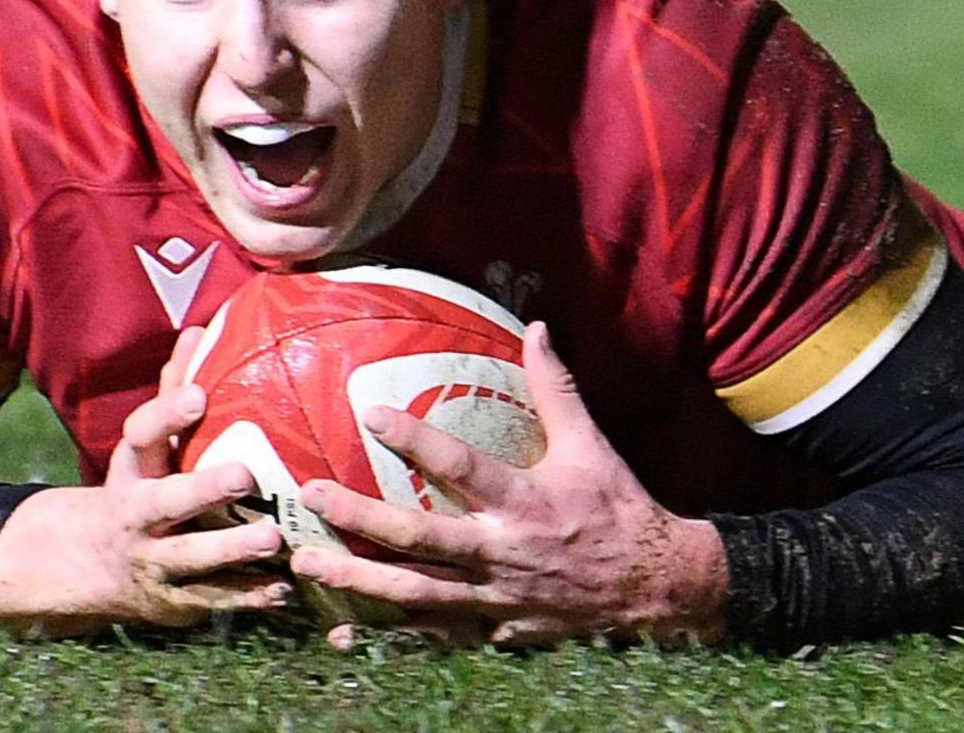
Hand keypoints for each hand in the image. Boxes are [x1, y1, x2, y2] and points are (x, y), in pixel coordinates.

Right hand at [0, 327, 290, 633]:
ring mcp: (152, 562)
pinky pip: (213, 601)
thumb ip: (172, 392)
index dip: (167, 415)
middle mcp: (137, 515)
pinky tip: (284, 589)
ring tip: (274, 539)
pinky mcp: (173, 602)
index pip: (141, 436)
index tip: (199, 396)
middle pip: (164, 503)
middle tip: (244, 475)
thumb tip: (201, 329)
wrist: (91, 564)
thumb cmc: (139, 485)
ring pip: (191, 560)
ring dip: (232, 551)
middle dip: (202, 490)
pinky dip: (248, 597)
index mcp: (133, 469)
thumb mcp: (145, 444)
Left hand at [290, 323, 727, 647]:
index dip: (416, 439)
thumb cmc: (617, 508)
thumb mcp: (591, 446)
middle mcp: (503, 551)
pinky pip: (431, 635)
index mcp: (525, 501)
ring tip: (307, 562)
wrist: (655, 587)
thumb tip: (538, 328)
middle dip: (360, 516)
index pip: (461, 466)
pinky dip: (386, 636)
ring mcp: (495, 597)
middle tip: (311, 494)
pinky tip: (341, 630)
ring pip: (415, 593)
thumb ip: (557, 388)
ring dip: (358, 578)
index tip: (371, 412)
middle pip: (420, 537)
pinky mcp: (494, 628)